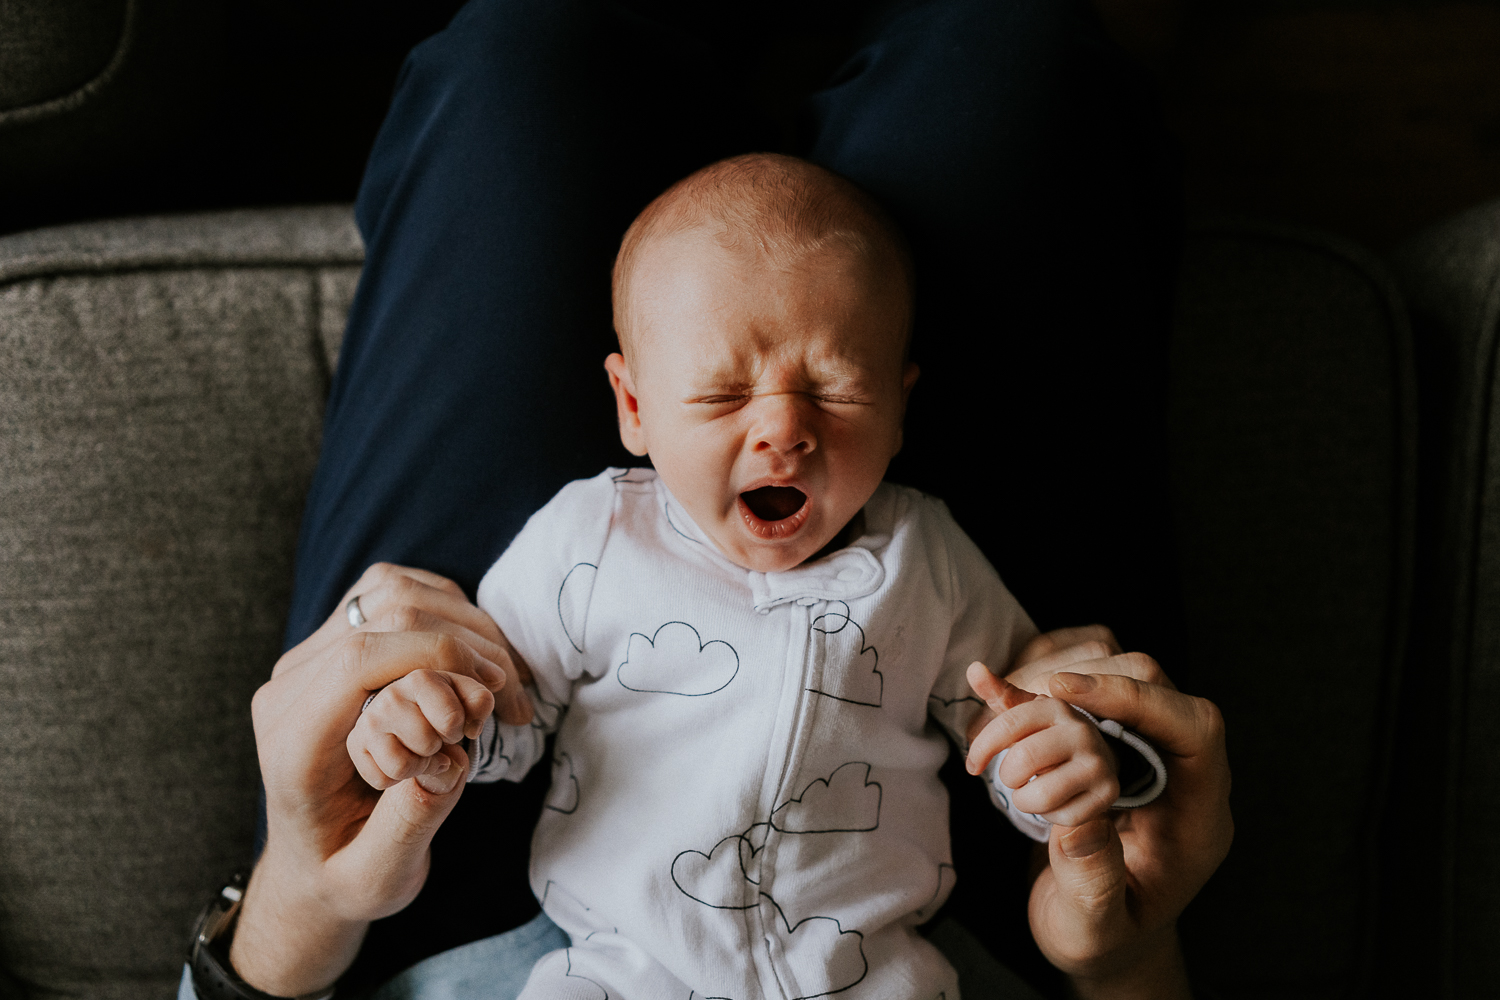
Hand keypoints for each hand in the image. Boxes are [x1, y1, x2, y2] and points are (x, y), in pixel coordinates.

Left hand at [230, 564, 530, 995]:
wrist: (313, 860)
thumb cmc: (346, 874)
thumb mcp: (376, 879)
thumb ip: (408, 826)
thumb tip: (447, 763)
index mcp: (292, 742)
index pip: (357, 658)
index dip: (435, 655)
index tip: (492, 692)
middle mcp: (291, 686)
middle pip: (382, 610)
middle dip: (466, 641)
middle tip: (513, 697)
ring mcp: (309, 656)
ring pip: (392, 590)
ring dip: (464, 622)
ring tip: (502, 680)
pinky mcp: (334, 640)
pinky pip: (395, 592)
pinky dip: (450, 613)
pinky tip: (476, 661)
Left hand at [964, 664, 1119, 827]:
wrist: (1095, 755)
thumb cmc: (1047, 734)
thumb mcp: (1025, 712)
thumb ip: (998, 692)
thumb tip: (973, 668)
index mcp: (1056, 706)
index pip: (1008, 724)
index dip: (981, 748)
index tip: (972, 765)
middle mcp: (1081, 731)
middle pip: (1022, 761)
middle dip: (1007, 776)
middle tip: (1014, 777)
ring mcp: (1098, 761)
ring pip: (1040, 795)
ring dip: (1025, 800)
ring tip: (1033, 789)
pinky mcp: (1109, 792)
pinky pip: (1063, 816)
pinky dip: (1050, 816)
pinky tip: (1058, 800)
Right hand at [1015, 628, 1231, 999]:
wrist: (1097, 932)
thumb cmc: (1105, 937)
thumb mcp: (1097, 926)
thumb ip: (1092, 881)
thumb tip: (1077, 819)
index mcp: (1197, 813)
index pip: (1194, 729)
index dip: (1134, 698)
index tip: (1063, 691)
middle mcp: (1176, 770)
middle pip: (1153, 684)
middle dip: (1084, 680)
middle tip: (1019, 698)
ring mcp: (1139, 749)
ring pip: (1113, 675)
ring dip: (1054, 681)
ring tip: (998, 703)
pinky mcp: (1102, 740)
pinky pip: (1077, 693)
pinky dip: (1034, 687)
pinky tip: (994, 689)